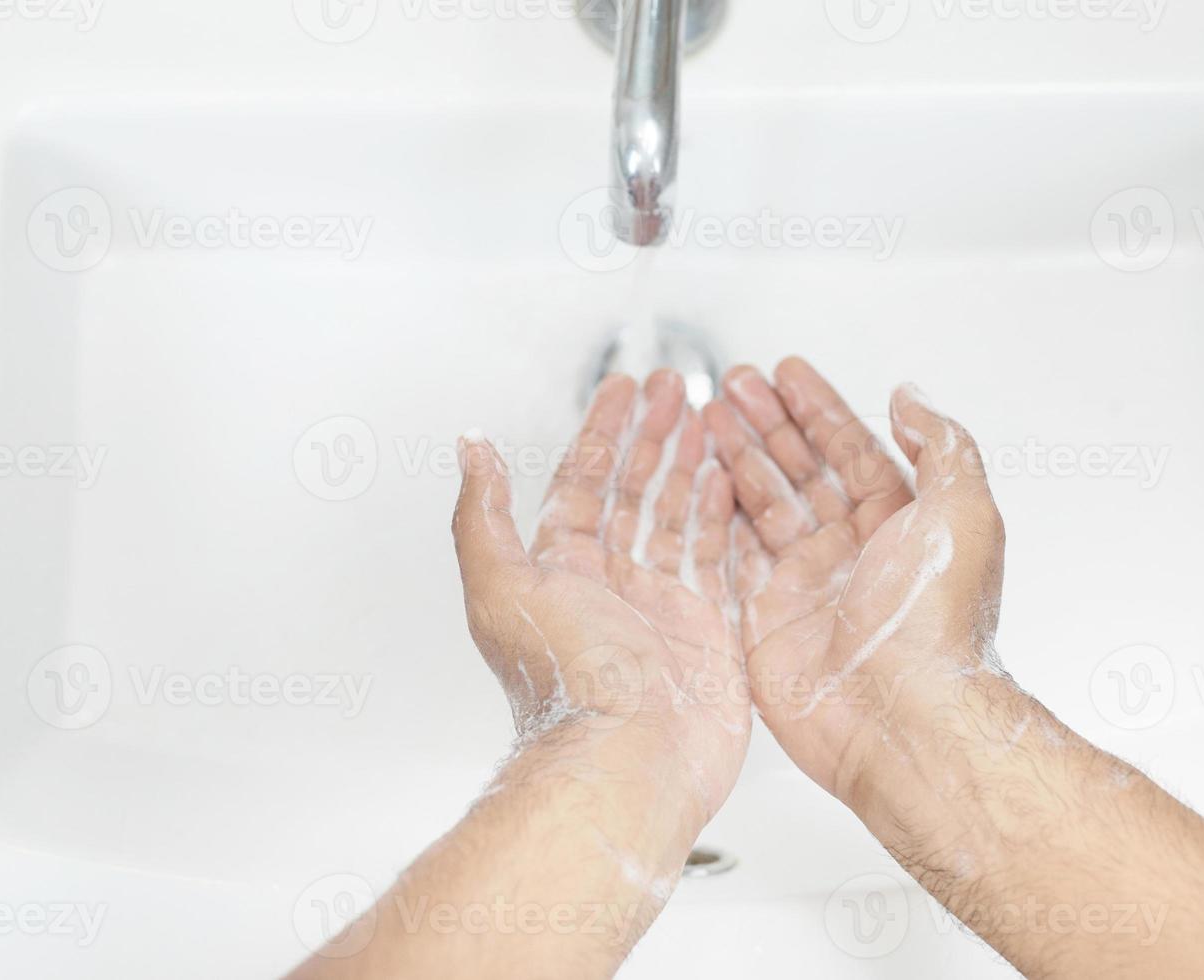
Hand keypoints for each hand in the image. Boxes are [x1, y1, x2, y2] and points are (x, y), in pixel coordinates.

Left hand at [452, 369, 749, 822]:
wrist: (629, 761)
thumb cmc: (566, 682)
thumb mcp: (503, 584)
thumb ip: (484, 514)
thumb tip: (469, 451)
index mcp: (562, 569)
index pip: (584, 482)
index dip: (603, 432)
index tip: (621, 390)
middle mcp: (612, 585)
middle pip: (635, 491)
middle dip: (654, 435)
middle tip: (674, 388)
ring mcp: (663, 607)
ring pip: (679, 518)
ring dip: (692, 466)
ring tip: (710, 421)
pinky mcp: (708, 632)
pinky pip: (720, 561)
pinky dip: (726, 519)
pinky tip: (734, 483)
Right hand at [704, 358, 1009, 816]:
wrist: (902, 719)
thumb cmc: (936, 627)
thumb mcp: (963, 512)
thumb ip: (940, 445)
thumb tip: (912, 397)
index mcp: (899, 525)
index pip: (850, 450)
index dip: (818, 408)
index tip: (789, 373)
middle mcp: (851, 552)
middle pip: (799, 470)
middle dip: (766, 422)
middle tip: (734, 384)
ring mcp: (806, 586)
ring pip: (762, 505)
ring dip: (735, 457)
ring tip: (705, 416)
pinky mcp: (765, 621)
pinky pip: (733, 557)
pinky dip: (713, 517)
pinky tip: (697, 482)